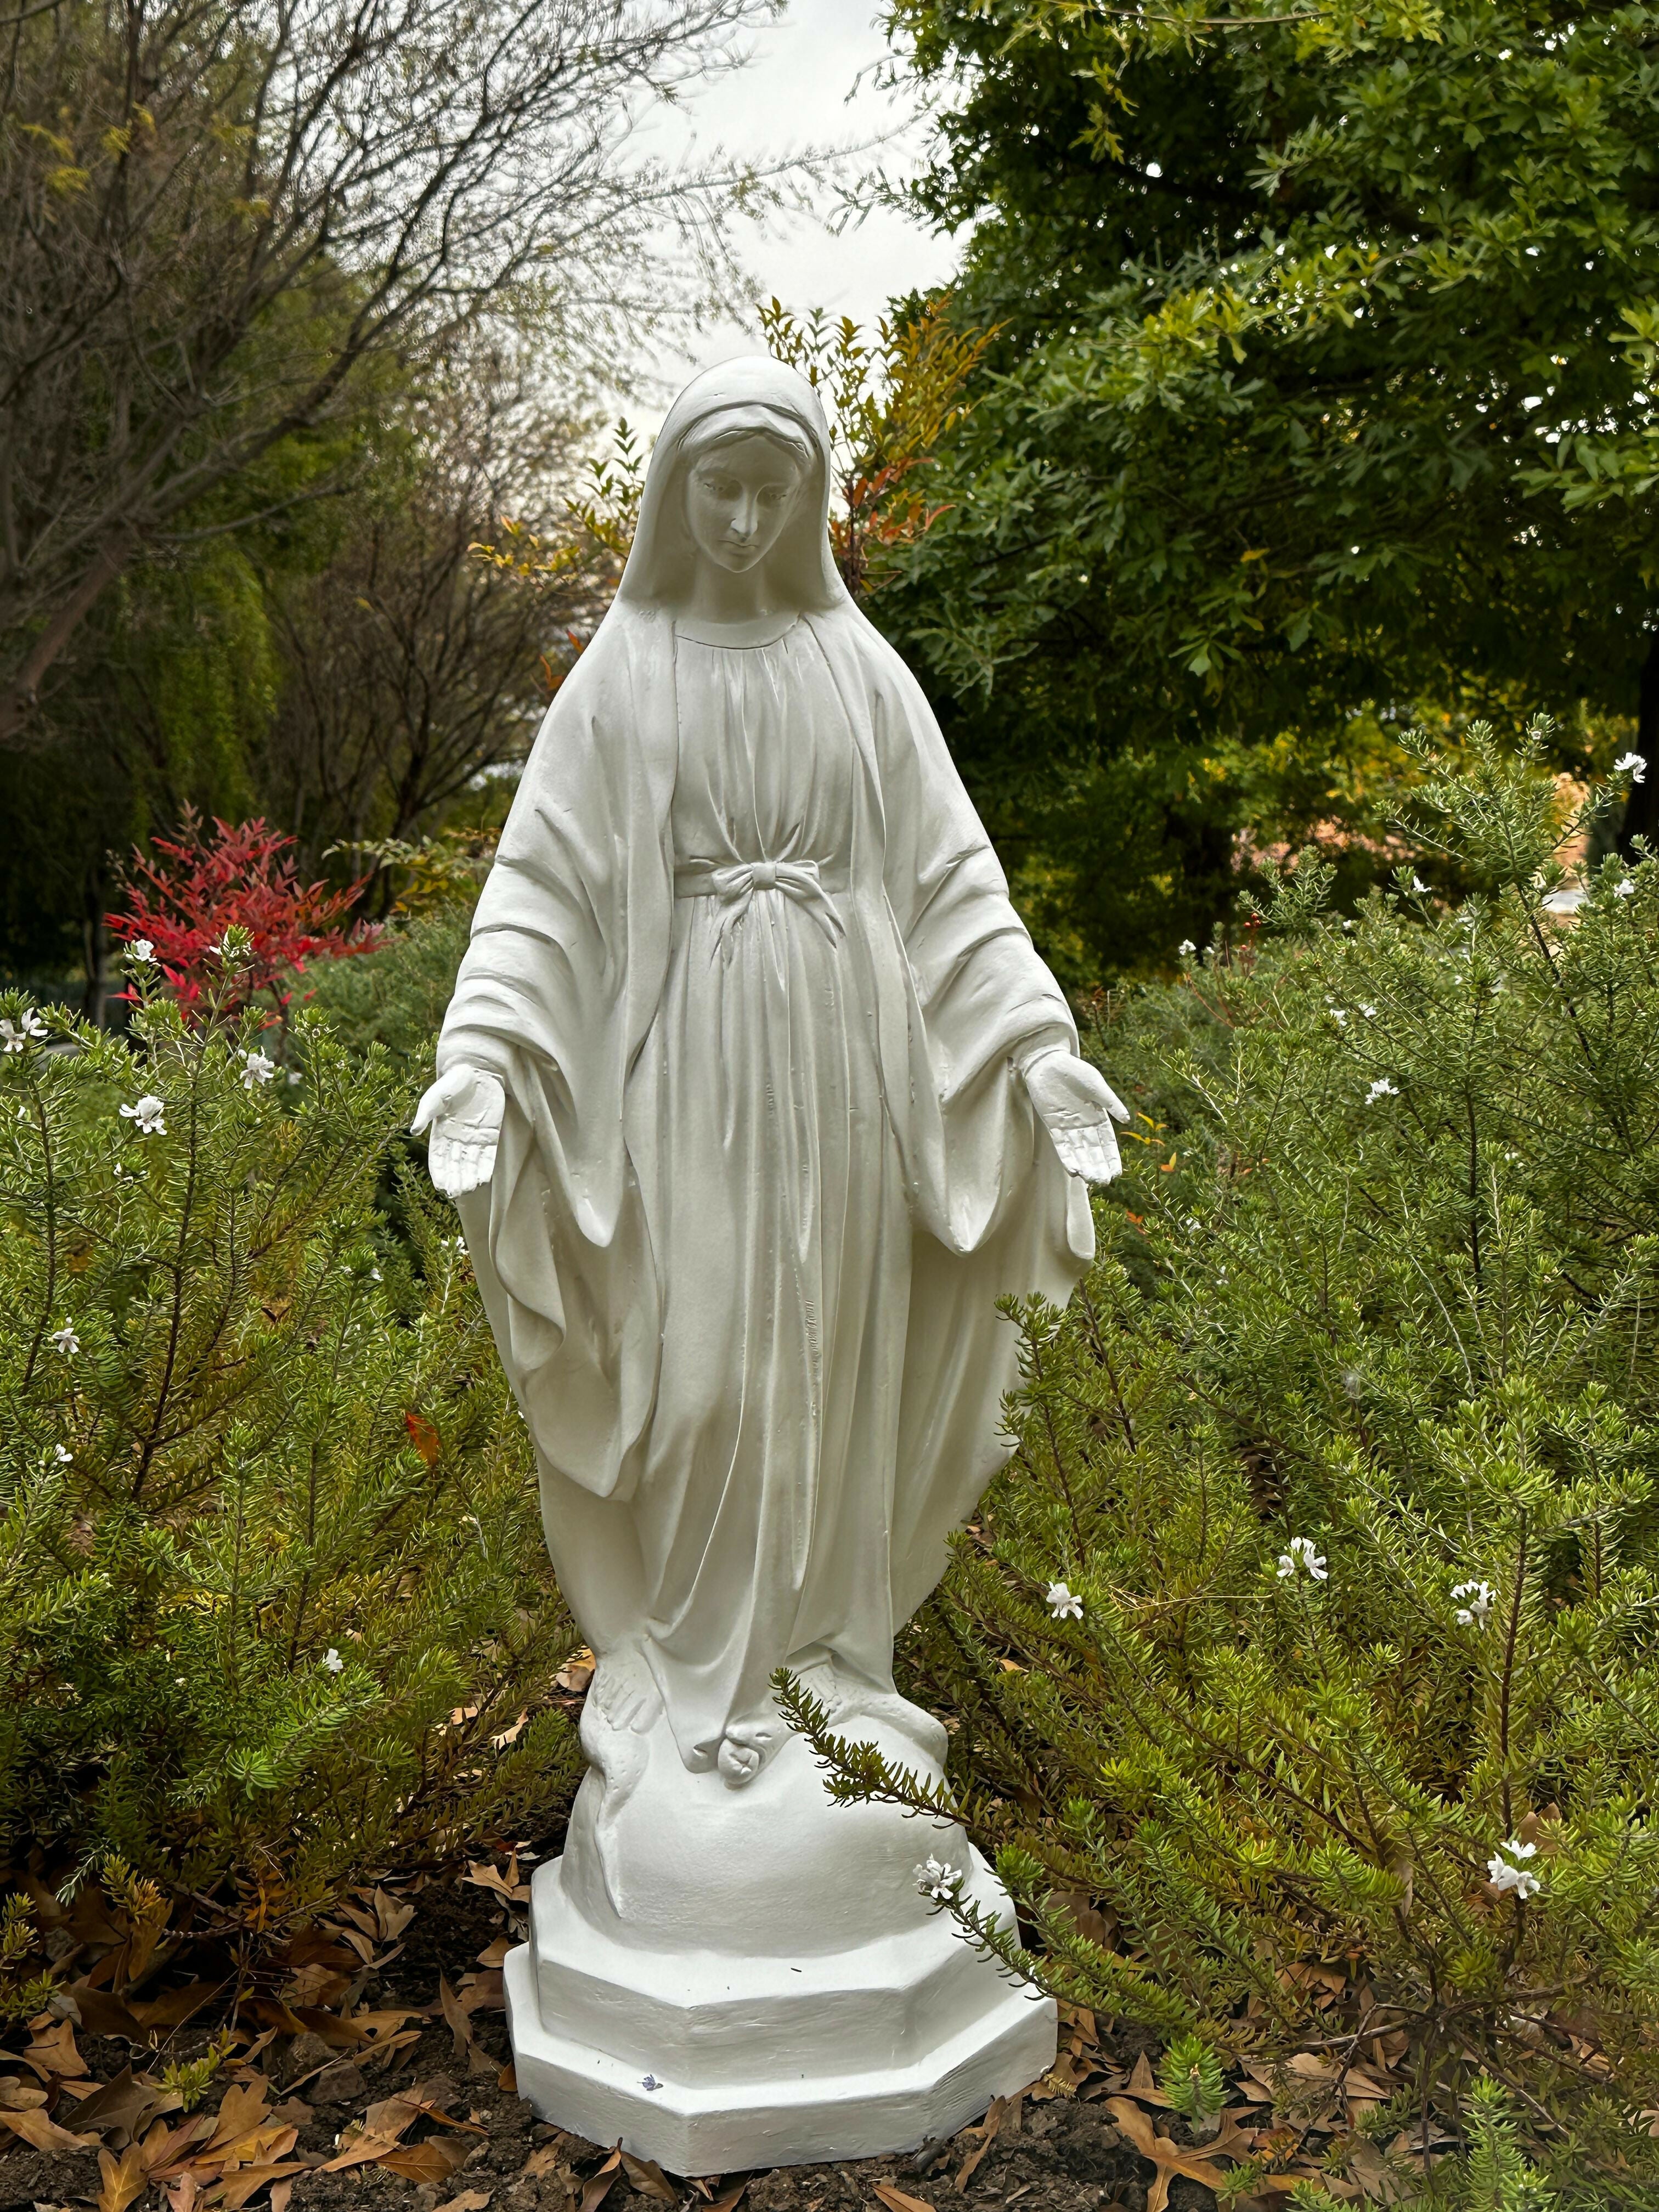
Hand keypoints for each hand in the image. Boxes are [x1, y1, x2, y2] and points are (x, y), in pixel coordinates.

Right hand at [412, 1066, 504, 1196]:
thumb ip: (425, 1114)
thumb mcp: (435, 1097)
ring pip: (470, 1163)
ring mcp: (474, 1138)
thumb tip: (412, 1131)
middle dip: (455, 1179)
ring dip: (469, 1177)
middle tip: (456, 1193)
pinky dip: (485, 1167)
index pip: (438, 1158)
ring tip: (469, 1190)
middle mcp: (456, 1139)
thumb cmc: (453, 1082)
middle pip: (455, 1165)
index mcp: (440, 1132)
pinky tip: (483, 1180)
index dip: (440, 1173)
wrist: (478, 1070)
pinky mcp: (490, 1135)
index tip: (441, 1187)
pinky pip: (487, 1156)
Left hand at [1022, 1047, 1129, 1182]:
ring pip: (1078, 1152)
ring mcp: (1069, 1127)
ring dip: (1084, 1166)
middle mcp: (1084, 1125)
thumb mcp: (1096, 1085)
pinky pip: (1061, 1146)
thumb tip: (1128, 1120)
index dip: (1112, 1158)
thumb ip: (1110, 1102)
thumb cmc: (1075, 1070)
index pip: (1107, 1142)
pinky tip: (1073, 1171)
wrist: (1048, 1062)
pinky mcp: (1053, 1126)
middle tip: (1103, 1182)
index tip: (1117, 1173)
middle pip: (1093, 1151)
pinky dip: (1066, 1157)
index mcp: (1098, 1116)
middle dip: (1098, 1166)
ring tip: (1090, 1180)